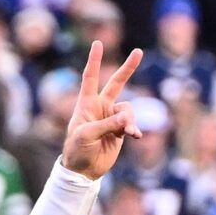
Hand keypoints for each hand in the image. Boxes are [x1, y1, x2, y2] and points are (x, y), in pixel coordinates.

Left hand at [60, 42, 142, 179]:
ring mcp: (111, 118)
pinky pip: (131, 124)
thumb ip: (108, 124)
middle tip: (138, 52)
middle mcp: (100, 107)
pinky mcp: (120, 131)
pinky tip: (136, 136)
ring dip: (129, 120)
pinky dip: (133, 128)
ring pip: (128, 110)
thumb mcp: (87, 135)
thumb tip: (128, 119)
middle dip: (128, 69)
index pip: (90, 78)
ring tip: (129, 133)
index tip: (98, 43)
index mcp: (86, 104)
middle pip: (116, 83)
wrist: (83, 171)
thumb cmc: (77, 150)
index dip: (94, 61)